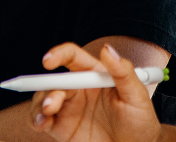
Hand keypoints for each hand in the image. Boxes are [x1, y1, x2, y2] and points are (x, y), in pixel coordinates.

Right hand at [30, 43, 160, 141]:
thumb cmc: (139, 123)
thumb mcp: (138, 97)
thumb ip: (124, 72)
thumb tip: (107, 49)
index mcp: (94, 74)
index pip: (72, 57)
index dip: (58, 54)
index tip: (49, 61)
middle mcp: (78, 89)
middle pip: (53, 80)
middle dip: (46, 87)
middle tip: (51, 102)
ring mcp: (68, 108)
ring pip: (42, 97)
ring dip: (39, 103)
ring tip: (47, 114)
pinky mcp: (61, 127)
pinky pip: (40, 119)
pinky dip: (35, 119)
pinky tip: (41, 123)